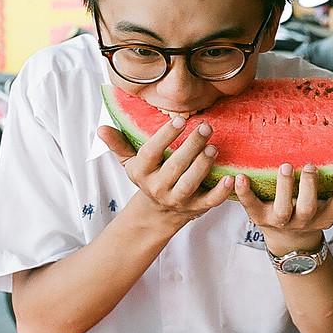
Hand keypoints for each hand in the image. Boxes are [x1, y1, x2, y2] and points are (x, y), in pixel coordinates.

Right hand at [98, 119, 232, 224]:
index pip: (151, 153)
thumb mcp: (131, 162)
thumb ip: (119, 144)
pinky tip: (230, 179)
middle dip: (191, 147)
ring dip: (203, 166)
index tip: (179, 120)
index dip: (165, 137)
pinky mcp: (196, 208)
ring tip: (214, 148)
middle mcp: (158, 187)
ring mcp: (178, 200)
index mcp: (142, 172)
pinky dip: (221, 192)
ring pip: (190, 184)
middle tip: (205, 128)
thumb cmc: (148, 176)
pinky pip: (209, 202)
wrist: (158, 212)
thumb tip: (101, 129)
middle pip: (174, 167)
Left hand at [235, 160, 332, 250]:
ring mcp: (280, 222)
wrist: (286, 240)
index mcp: (325, 217)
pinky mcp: (258, 218)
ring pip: (282, 210)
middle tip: (308, 166)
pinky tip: (238, 177)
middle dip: (309, 187)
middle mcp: (304, 222)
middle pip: (308, 209)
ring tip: (284, 166)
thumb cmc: (313, 213)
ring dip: (283, 188)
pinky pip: (250, 207)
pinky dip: (243, 193)